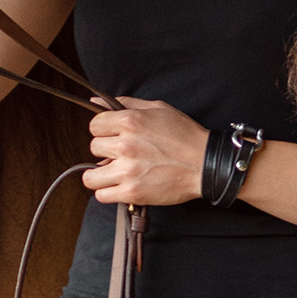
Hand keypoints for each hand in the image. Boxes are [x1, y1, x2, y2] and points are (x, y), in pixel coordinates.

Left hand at [83, 97, 209, 207]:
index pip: (94, 125)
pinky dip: (108, 192)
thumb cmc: (184, 135)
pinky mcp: (132, 192)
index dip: (103, 130)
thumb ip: (125, 103)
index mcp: (130, 121)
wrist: (205, 164)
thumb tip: (95, 102)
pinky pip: (102, 195)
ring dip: (101, 175)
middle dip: (106, 151)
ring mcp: (128, 171)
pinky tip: (120, 186)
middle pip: (93, 148)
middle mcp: (126, 145)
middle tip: (121, 154)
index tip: (114, 136)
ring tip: (115, 173)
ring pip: (90, 176)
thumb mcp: (158, 108)